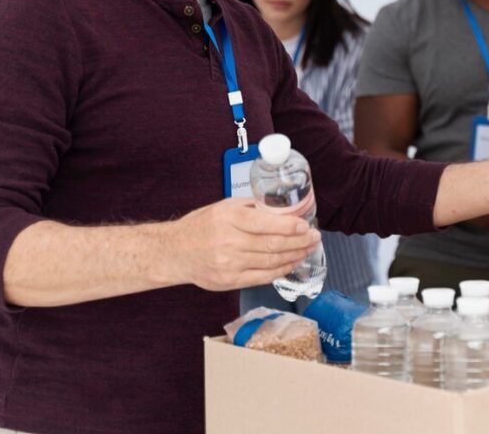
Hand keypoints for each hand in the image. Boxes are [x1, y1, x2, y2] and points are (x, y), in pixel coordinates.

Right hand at [168, 198, 322, 291]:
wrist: (174, 252)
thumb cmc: (201, 226)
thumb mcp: (224, 207)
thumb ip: (253, 208)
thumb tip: (283, 209)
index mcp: (229, 218)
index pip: (265, 223)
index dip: (290, 226)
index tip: (306, 226)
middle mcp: (229, 242)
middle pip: (272, 245)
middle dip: (299, 242)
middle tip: (314, 237)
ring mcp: (229, 264)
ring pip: (271, 262)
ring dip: (294, 256)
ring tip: (307, 249)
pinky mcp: (229, 281)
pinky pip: (262, 277)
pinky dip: (281, 270)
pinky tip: (292, 263)